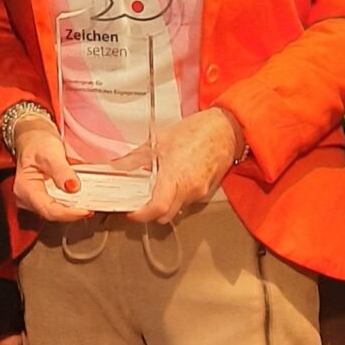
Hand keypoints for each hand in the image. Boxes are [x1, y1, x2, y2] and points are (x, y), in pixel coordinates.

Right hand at [9, 117, 93, 223]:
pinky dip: (73, 203)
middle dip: (73, 213)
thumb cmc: (37, 142)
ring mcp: (38, 198)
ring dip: (74, 209)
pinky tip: (84, 199)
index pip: (47, 209)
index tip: (85, 210)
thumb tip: (72, 186)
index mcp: (25, 189)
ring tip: (91, 204)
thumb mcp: (50, 152)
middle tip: (91, 208)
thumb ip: (61, 170)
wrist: (35, 136)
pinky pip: (61, 205)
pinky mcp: (47, 197)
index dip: (67, 213)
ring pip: (58, 212)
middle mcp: (30, 198)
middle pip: (53, 214)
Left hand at [125, 107, 242, 223]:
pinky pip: (189, 199)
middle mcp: (189, 189)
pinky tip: (176, 178)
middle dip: (152, 212)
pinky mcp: (207, 190)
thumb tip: (118, 165)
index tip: (133, 212)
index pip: (157, 208)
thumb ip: (135, 157)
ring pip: (178, 208)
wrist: (225, 129)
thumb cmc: (198, 131)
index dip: (142, 215)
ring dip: (167, 201)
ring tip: (161, 184)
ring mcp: (200, 191)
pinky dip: (179, 194)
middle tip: (142, 203)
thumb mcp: (159, 140)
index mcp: (176, 176)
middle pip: (166, 215)